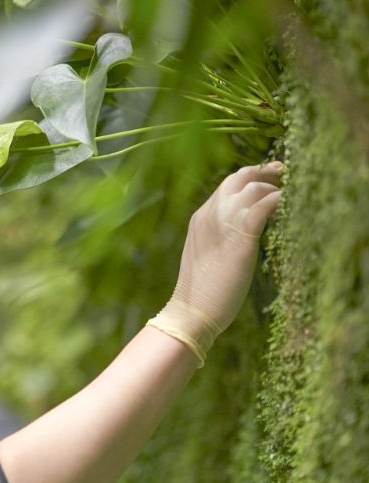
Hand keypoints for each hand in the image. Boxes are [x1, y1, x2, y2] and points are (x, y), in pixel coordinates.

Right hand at [148, 161, 284, 364]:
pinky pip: (262, 206)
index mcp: (200, 217)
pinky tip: (286, 203)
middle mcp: (209, 214)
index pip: (227, 186)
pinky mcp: (240, 237)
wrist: (191, 310)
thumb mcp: (209, 254)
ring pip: (251, 187)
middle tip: (283, 172)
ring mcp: (223, 223)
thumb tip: (243, 232)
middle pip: (238, 178)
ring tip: (290, 189)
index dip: (249, 178)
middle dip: (263, 172)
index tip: (268, 179)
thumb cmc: (202, 290)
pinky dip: (277, 199)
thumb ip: (221, 237)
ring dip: (273, 185)